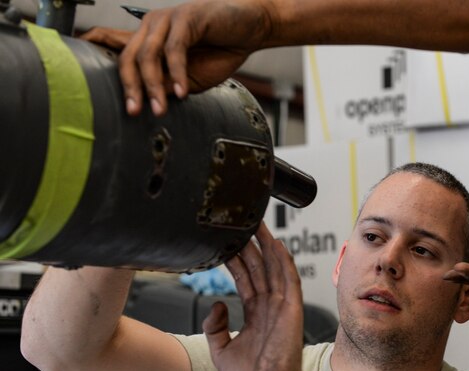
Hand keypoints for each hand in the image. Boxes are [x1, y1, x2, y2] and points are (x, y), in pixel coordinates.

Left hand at [95, 0, 271, 116]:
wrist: (252, 28)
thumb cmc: (221, 50)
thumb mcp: (190, 77)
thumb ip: (169, 86)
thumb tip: (153, 100)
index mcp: (148, 39)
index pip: (110, 42)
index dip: (91, 53)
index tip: (75, 74)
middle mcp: (150, 26)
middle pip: (127, 57)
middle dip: (129, 88)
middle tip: (134, 112)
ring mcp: (166, 20)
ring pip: (147, 55)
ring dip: (153, 86)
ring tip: (159, 109)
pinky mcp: (186, 18)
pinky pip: (174, 50)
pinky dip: (178, 73)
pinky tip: (182, 92)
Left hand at [203, 222, 305, 370]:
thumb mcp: (221, 350)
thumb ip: (215, 326)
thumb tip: (215, 304)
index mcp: (257, 312)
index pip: (246, 277)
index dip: (237, 258)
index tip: (227, 240)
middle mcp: (270, 305)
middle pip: (259, 266)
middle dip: (250, 243)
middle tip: (241, 221)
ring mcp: (282, 306)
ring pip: (273, 267)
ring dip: (266, 244)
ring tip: (256, 222)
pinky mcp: (292, 309)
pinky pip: (288, 279)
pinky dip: (283, 261)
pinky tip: (276, 244)